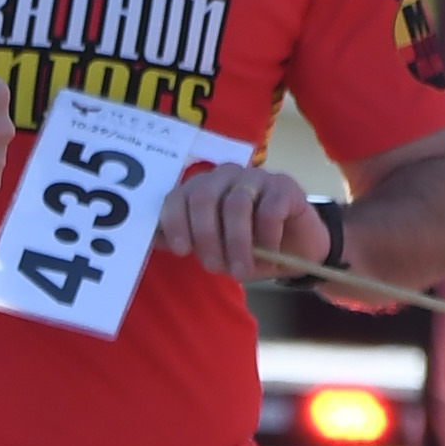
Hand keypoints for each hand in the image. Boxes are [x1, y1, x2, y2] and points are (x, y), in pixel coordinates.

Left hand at [155, 158, 326, 291]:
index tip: (182, 251)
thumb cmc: (247, 248)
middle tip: (216, 267)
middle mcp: (225, 175)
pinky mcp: (285, 186)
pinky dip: (265, 238)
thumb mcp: (212, 248)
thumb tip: (147, 239)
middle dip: (206, 237)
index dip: (174, 223)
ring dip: (236, 244)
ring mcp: (256, 177)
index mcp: (201, 187)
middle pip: (203, 198)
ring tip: (242, 270)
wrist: (297, 249)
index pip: (177, 197)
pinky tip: (268, 254)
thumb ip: (182, 240)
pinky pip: (269, 210)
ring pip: (235, 205)